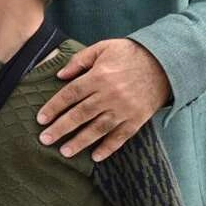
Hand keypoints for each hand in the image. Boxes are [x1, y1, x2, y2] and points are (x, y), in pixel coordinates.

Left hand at [38, 40, 170, 160]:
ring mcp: (125, 109)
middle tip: (44, 140)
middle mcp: (110, 95)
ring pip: (98, 129)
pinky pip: (121, 136)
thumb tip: (59, 75)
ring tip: (64, 152)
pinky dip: (108, 147)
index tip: (40, 119)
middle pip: (80, 114)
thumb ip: (79, 61)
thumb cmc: (129, 53)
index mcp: (99, 77)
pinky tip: (95, 157)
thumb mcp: (102, 48)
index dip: (54, 108)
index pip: (70, 95)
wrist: (165, 63)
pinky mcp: (138, 119)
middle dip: (61, 128)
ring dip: (80, 142)